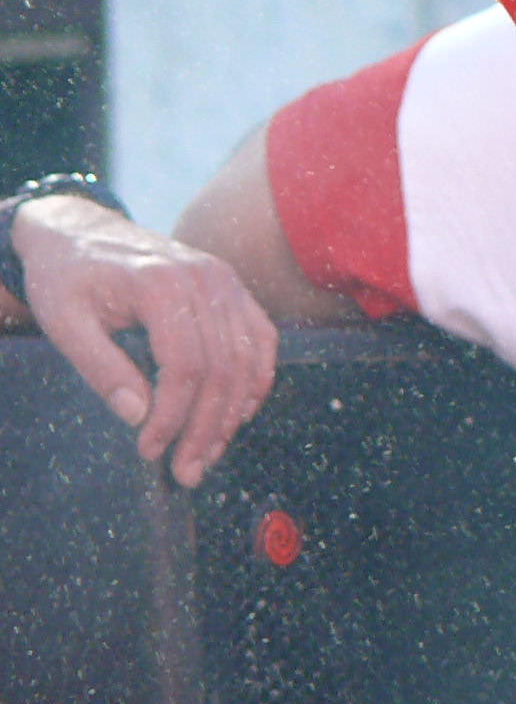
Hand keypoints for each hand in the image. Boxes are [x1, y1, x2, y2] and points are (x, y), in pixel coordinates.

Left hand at [13, 196, 278, 488]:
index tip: (150, 450)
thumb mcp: (65, 323)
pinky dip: (257, 380)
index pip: (186, 364)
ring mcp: (225, 279)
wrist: (79, 231)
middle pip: (223, 367)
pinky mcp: (232, 287)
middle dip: (207, 428)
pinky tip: (237, 414)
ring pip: (248, 358)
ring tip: (208, 453)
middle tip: (187, 471)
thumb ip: (101, 368)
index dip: (174, 416)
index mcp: (160, 282)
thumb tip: (138, 416)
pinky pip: (262, 338)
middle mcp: (205, 277)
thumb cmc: (66, 277)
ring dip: (233, 414)